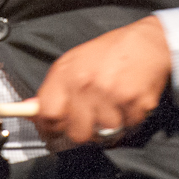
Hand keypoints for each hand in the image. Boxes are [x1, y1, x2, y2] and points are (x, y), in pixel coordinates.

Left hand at [30, 15, 170, 146]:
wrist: (148, 43)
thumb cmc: (110, 53)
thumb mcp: (74, 62)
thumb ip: (53, 88)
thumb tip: (30, 110)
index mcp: (67, 74)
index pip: (47, 115)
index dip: (49, 128)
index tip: (54, 131)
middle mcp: (87, 85)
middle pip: (76, 134)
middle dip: (84, 131)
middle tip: (91, 120)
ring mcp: (112, 95)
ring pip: (104, 134)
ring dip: (109, 126)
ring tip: (113, 106)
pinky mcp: (136, 104)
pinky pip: (128, 128)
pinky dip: (129, 120)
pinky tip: (128, 102)